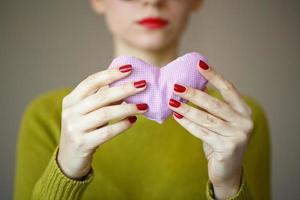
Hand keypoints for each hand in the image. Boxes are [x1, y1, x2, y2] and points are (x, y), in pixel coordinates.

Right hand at [57, 64, 148, 178]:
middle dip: (124, 89)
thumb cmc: (84, 129)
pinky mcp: (83, 143)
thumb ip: (103, 99)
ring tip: (143, 106)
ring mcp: (75, 128)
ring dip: (127, 108)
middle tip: (143, 84)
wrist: (70, 157)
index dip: (110, 74)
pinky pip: (107, 132)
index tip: (129, 69)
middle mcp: (70, 112)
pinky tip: (133, 121)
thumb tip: (128, 85)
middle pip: (101, 97)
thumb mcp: (88, 112)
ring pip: (105, 114)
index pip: (91, 82)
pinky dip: (122, 125)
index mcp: (70, 100)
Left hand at [168, 60, 253, 198]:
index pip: (228, 89)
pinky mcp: (227, 147)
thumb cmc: (221, 141)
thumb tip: (194, 86)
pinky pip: (202, 132)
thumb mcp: (220, 121)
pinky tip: (177, 117)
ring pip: (206, 118)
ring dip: (187, 109)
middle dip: (194, 93)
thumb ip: (213, 106)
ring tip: (172, 101)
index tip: (199, 64)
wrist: (227, 170)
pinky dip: (188, 124)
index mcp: (245, 111)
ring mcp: (238, 135)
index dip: (213, 75)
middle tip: (176, 86)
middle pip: (215, 103)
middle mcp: (245, 122)